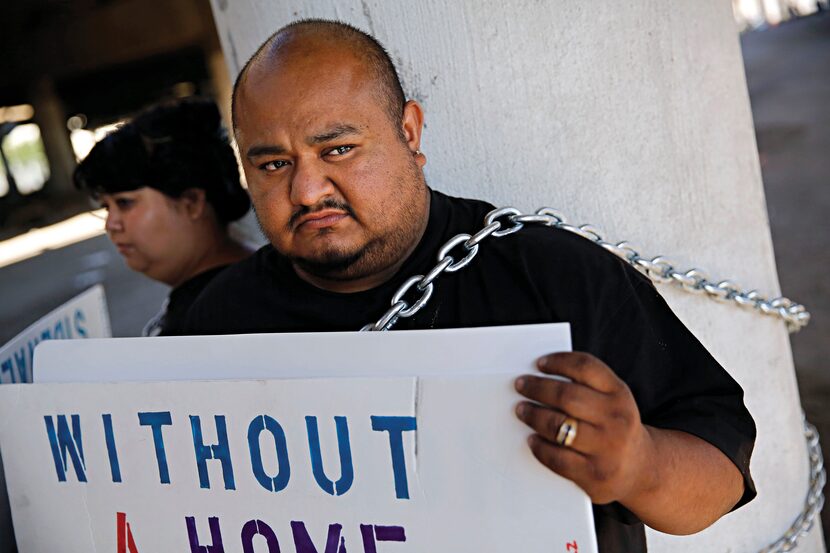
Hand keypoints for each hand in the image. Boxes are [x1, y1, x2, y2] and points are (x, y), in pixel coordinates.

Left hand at [514, 351, 655, 504]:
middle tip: (521, 385)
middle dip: (537, 388)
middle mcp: (616, 419)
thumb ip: (586, 386)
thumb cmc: (614, 427)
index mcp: (619, 394)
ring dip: (533, 415)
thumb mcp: (612, 401)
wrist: (641, 469)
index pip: (586, 367)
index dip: (559, 362)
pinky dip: (539, 447)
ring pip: (558, 426)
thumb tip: (540, 376)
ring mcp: (606, 448)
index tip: (539, 363)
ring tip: (521, 410)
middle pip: (566, 396)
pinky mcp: (593, 474)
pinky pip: (557, 458)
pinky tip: (532, 440)